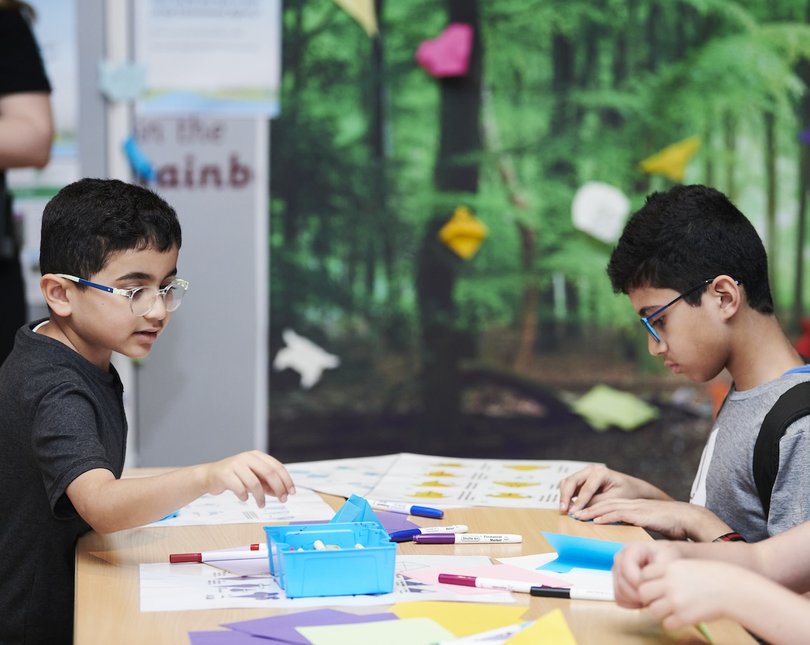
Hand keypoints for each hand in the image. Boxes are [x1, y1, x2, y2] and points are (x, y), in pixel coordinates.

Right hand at [201, 450, 294, 506]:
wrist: (210, 476)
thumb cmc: (235, 477)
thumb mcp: (254, 479)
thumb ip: (267, 484)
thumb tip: (282, 493)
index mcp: (257, 455)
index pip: (277, 466)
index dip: (286, 480)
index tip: (291, 492)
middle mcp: (247, 457)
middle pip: (269, 473)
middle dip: (278, 488)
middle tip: (282, 500)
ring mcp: (235, 464)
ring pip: (254, 483)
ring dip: (261, 497)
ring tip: (261, 504)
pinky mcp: (225, 473)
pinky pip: (240, 488)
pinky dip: (244, 496)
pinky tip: (244, 499)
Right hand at [559, 464, 658, 513]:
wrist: (633, 488)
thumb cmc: (627, 493)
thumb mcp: (615, 499)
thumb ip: (598, 503)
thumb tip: (581, 510)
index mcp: (601, 472)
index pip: (586, 488)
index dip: (579, 502)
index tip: (573, 513)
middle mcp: (591, 469)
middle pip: (571, 481)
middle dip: (565, 496)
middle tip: (563, 511)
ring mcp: (585, 473)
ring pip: (567, 482)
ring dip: (564, 496)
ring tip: (564, 510)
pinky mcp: (582, 480)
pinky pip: (569, 486)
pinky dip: (566, 495)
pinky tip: (568, 507)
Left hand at [572, 498, 730, 540]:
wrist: (687, 517)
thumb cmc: (672, 524)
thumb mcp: (650, 524)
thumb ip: (637, 527)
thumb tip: (629, 540)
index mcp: (633, 506)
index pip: (609, 504)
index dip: (594, 507)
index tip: (581, 512)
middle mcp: (631, 504)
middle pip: (604, 502)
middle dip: (587, 506)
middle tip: (571, 512)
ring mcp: (635, 507)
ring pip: (608, 506)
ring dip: (591, 511)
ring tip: (577, 515)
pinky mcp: (640, 514)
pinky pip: (619, 514)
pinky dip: (605, 516)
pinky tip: (595, 520)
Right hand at [613, 541, 681, 607]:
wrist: (665, 560)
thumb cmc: (666, 558)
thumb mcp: (666, 560)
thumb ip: (656, 569)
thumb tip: (643, 582)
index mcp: (631, 550)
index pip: (627, 569)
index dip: (639, 582)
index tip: (655, 589)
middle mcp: (620, 559)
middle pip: (622, 583)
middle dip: (638, 594)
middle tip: (655, 598)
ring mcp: (617, 572)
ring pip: (619, 593)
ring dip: (635, 600)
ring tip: (651, 599)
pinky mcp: (617, 583)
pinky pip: (620, 599)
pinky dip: (631, 604)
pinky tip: (644, 602)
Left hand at [637, 559, 747, 629]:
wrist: (732, 589)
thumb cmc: (711, 577)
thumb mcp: (686, 566)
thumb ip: (668, 573)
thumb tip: (648, 584)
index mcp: (670, 567)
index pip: (643, 575)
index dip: (648, 581)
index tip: (656, 586)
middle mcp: (670, 583)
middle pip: (643, 592)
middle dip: (649, 597)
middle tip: (659, 600)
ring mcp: (677, 600)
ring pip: (653, 610)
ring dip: (660, 612)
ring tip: (671, 610)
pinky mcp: (685, 617)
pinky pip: (667, 624)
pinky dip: (672, 623)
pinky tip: (682, 617)